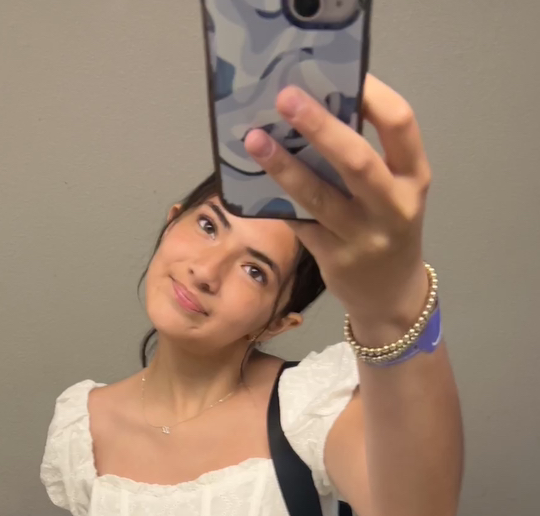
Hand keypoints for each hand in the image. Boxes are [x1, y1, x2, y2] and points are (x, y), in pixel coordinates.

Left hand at [244, 74, 431, 345]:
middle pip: (356, 160)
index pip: (401, 125)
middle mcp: (393, 206)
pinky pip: (298, 223)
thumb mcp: (392, 193)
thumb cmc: (388, 230)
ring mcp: (362, 237)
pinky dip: (275, 201)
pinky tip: (250, 184)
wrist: (391, 296)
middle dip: (320, 126)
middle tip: (285, 98)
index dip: (372, 95)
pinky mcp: (333, 258)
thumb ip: (365, 159)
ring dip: (283, 166)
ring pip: (318, 196)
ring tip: (253, 140)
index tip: (342, 72)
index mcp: (413, 178)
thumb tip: (313, 115)